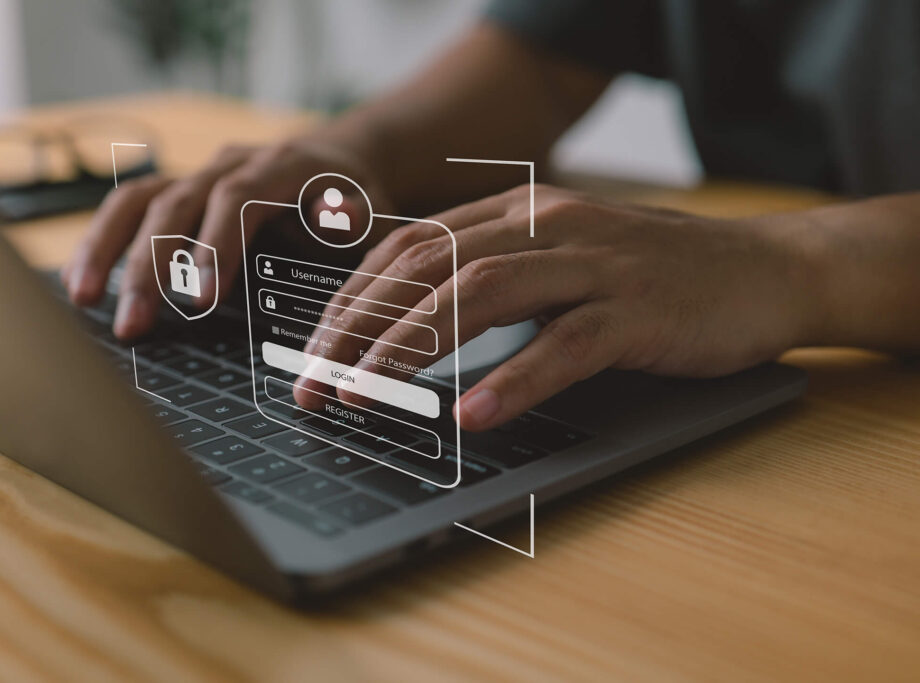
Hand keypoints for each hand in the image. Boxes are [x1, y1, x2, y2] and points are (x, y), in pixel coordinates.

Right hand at [61, 138, 392, 338]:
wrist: (337, 167)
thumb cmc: (352, 203)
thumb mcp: (367, 212)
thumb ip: (352, 222)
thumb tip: (329, 226)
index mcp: (280, 167)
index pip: (239, 200)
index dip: (216, 246)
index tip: (202, 300)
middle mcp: (228, 165)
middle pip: (175, 203)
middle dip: (150, 266)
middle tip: (134, 325)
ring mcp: (197, 177)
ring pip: (137, 200)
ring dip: (106, 249)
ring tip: (83, 300)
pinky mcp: (177, 195)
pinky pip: (129, 211)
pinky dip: (101, 245)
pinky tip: (82, 285)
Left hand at [295, 184, 816, 430]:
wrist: (768, 268)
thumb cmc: (656, 275)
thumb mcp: (565, 259)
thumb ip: (498, 274)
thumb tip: (412, 321)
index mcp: (520, 213)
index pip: (408, 247)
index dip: (351, 299)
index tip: (312, 350)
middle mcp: (547, 226)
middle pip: (427, 267)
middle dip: (358, 326)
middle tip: (314, 383)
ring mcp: (595, 264)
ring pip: (481, 293)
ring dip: (411, 346)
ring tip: (365, 391)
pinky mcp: (639, 310)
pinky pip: (566, 344)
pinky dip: (514, 379)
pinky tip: (473, 414)